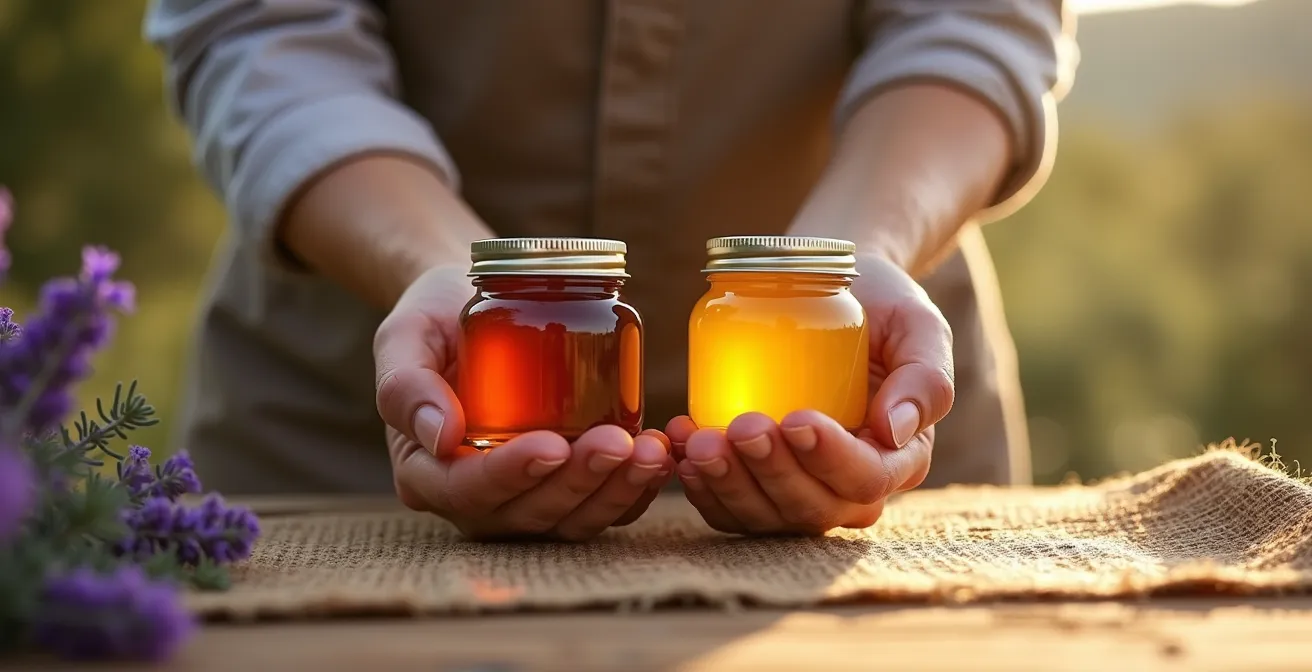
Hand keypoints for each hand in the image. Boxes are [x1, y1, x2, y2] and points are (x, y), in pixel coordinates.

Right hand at [374, 264, 673, 539]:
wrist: (471, 306)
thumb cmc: (433, 320)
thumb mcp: (404, 336)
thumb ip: (406, 385)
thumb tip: (441, 436)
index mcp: (427, 474)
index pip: (467, 492)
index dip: (510, 475)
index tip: (551, 445)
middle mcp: (478, 499)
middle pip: (529, 512)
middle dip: (577, 482)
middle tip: (616, 442)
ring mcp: (527, 497)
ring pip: (573, 518)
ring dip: (616, 492)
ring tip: (649, 452)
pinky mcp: (568, 485)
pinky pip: (604, 506)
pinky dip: (635, 490)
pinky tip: (660, 457)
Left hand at [666, 252, 951, 535]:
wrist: (839, 293)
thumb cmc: (884, 309)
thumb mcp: (920, 327)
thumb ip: (926, 376)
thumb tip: (895, 430)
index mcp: (898, 458)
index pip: (865, 479)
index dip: (830, 458)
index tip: (798, 418)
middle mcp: (849, 486)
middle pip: (811, 507)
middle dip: (772, 473)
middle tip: (742, 426)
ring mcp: (800, 488)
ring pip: (764, 514)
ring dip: (728, 484)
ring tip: (700, 441)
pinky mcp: (758, 480)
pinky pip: (728, 503)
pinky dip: (701, 483)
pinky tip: (680, 445)